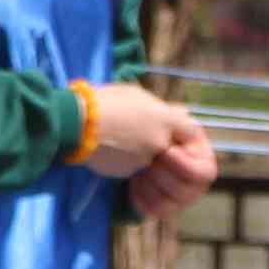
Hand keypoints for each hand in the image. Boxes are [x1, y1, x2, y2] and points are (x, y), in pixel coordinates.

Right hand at [77, 81, 200, 178]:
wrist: (77, 124)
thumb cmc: (105, 101)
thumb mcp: (135, 94)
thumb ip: (157, 107)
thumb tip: (170, 111)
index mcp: (166, 119)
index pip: (190, 130)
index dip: (182, 130)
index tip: (175, 129)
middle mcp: (160, 142)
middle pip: (168, 145)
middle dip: (158, 140)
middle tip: (139, 130)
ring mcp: (144, 160)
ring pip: (148, 157)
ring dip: (138, 150)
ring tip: (117, 136)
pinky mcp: (125, 173)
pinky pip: (130, 166)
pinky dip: (123, 160)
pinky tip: (108, 148)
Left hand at [127, 127, 218, 220]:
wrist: (132, 140)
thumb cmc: (154, 127)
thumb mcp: (169, 119)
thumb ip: (183, 127)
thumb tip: (189, 142)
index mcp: (203, 161)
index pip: (202, 174)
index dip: (182, 164)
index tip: (166, 151)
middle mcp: (196, 185)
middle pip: (183, 192)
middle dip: (160, 174)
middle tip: (148, 159)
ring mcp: (179, 200)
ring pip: (167, 204)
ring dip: (149, 184)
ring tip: (140, 168)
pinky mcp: (160, 208)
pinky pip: (152, 210)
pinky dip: (139, 195)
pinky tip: (134, 180)